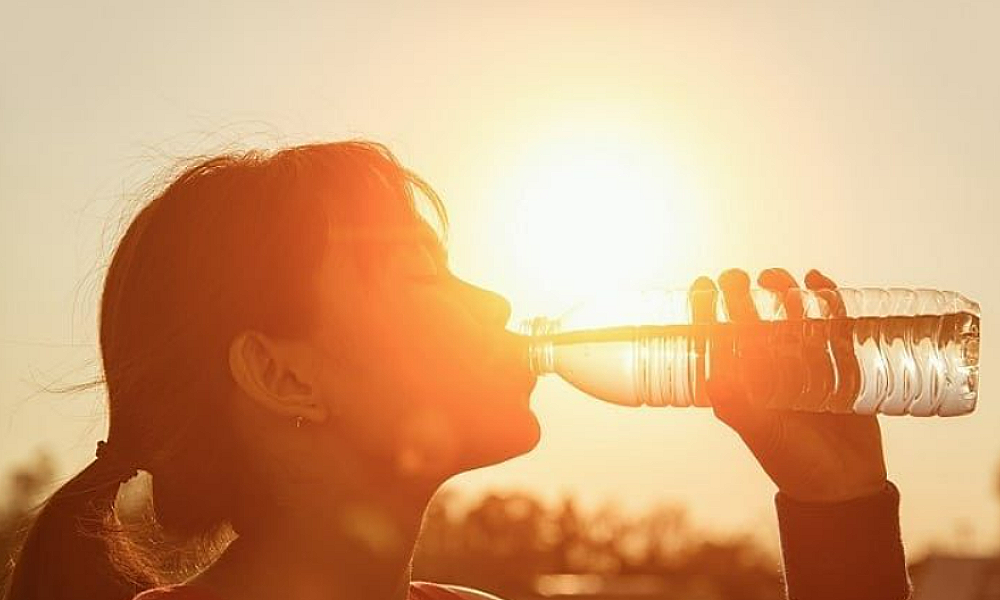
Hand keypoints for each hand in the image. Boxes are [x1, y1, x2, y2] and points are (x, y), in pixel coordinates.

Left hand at [690, 268, 887, 502]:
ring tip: (776, 278)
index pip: (718, 337)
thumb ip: (737, 404)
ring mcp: (804, 363)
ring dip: (782, 291)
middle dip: (742, 293)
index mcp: (742, 382)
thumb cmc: (792, 460)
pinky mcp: (839, 363)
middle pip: (753, 318)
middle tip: (736, 276)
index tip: (703, 285)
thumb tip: (713, 376)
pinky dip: (828, 300)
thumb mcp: (759, 431)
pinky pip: (832, 324)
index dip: (706, 309)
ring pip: (790, 315)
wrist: (843, 484)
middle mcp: (769, 368)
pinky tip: (819, 281)